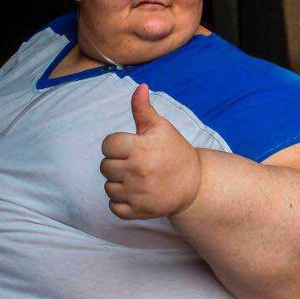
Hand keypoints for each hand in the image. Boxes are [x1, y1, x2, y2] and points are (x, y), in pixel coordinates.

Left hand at [100, 84, 201, 219]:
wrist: (194, 184)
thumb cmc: (175, 151)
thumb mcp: (161, 127)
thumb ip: (144, 109)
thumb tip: (140, 87)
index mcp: (141, 148)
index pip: (107, 145)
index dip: (116, 145)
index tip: (130, 147)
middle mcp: (137, 171)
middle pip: (104, 166)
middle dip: (116, 163)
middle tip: (134, 163)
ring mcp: (138, 193)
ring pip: (108, 187)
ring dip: (118, 183)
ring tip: (135, 178)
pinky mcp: (139, 211)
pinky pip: (114, 207)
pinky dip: (120, 202)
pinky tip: (134, 193)